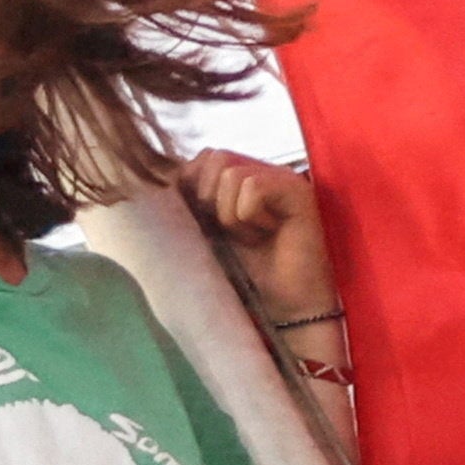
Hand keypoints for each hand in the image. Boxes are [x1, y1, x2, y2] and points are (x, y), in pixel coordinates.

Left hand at [172, 144, 344, 330]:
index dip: (194, 190)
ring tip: (254, 236)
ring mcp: (282, 178)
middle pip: (214, 158)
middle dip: (210, 201)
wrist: (284, 307)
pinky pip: (252, 188)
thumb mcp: (209, 232)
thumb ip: (193, 201)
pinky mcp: (298, 190)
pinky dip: (249, 217)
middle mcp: (263, 171)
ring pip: (231, 174)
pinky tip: (268, 234)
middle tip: (234, 233)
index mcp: (242, 178)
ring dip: (231, 215)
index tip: (211, 227)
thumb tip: (166, 178)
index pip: (202, 159)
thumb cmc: (247, 274)